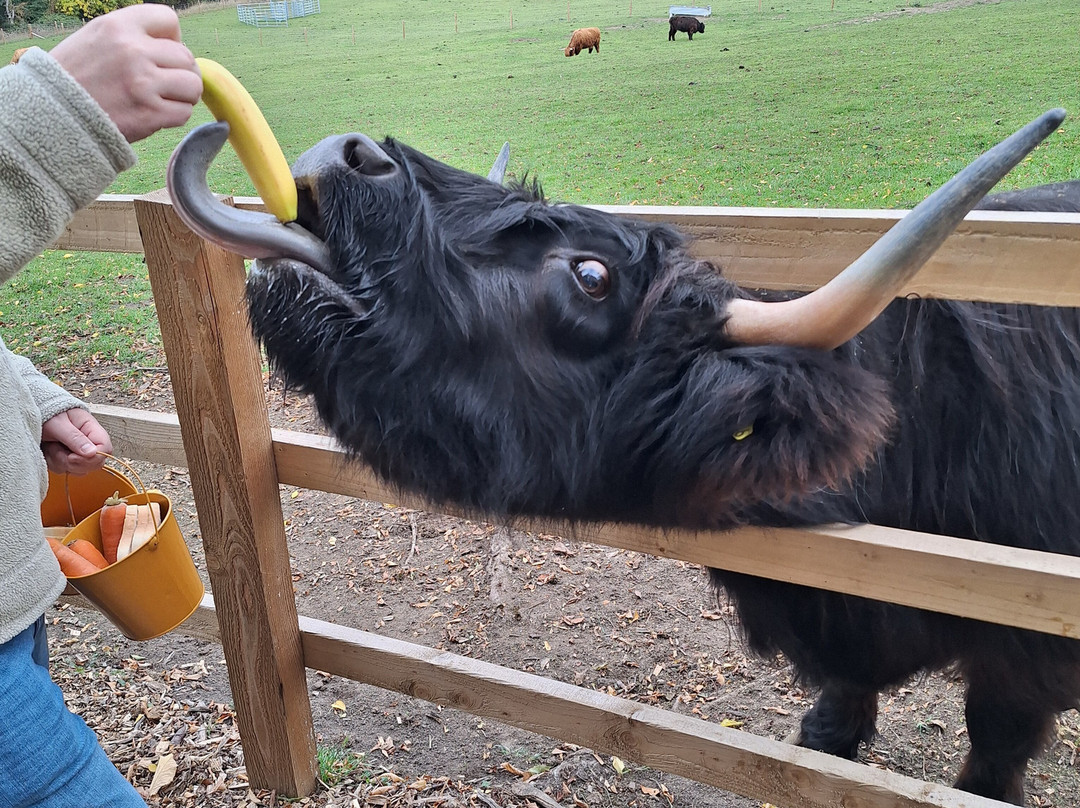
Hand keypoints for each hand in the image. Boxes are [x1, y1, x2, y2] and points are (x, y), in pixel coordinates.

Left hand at [41, 409, 112, 475]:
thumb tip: (93, 452)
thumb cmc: (47, 414)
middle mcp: (89, 442)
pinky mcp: (69, 459)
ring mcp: (80, 452)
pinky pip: (66, 471)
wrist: (34, 414)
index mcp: (92, 429)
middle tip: (57, 449)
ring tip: (51, 446)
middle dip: (73, 463)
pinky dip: (54, 464)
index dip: (92, 458)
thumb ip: (75, 438)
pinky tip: (49, 451)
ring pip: (79, 470)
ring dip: (60, 462)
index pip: (105, 448)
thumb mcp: (59, 424)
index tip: (72, 457)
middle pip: (95, 463)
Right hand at [49, 5, 201, 142]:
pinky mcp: (150, 113)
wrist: (51, 114)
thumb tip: (177, 48)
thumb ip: (133, 37)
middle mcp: (133, 50)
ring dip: (183, 95)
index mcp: (117, 26)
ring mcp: (143, 83)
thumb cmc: (76, 78)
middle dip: (181, 72)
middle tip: (163, 84)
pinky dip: (174, 116)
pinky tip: (153, 115)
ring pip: (192, 85)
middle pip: (186, 57)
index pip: (168, 18)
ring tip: (162, 99)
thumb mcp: (96, 39)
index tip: (162, 54)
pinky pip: (184, 112)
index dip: (172, 38)